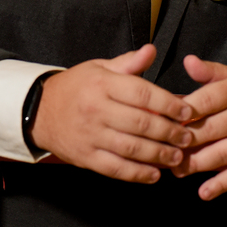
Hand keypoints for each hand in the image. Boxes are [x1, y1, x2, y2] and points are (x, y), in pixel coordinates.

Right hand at [28, 44, 195, 183]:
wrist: (38, 111)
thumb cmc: (76, 87)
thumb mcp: (99, 68)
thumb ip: (128, 63)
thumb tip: (152, 50)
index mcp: (102, 84)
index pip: (142, 93)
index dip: (168, 103)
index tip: (186, 111)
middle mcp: (96, 109)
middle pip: (140, 122)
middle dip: (169, 132)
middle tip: (188, 138)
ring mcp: (90, 135)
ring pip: (130, 148)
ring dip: (158, 155)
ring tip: (177, 157)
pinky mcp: (85, 157)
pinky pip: (115, 168)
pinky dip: (136, 174)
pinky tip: (154, 175)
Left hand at [171, 56, 226, 200]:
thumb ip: (211, 71)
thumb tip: (188, 62)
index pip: (209, 99)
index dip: (184, 110)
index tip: (163, 119)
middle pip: (213, 128)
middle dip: (185, 140)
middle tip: (162, 148)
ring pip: (225, 153)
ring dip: (198, 164)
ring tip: (176, 169)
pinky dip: (223, 184)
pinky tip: (204, 192)